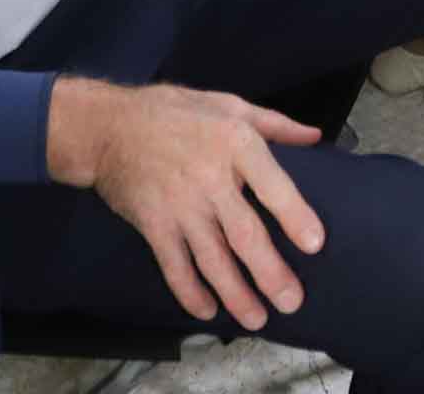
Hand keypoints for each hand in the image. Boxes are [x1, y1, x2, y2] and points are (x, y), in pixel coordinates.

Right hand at [47, 79, 325, 330]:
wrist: (108, 126)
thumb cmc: (175, 112)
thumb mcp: (228, 103)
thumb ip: (275, 124)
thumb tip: (314, 136)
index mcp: (236, 144)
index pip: (272, 186)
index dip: (295, 216)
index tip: (315, 245)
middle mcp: (210, 179)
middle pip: (245, 234)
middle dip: (270, 272)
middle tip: (291, 302)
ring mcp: (180, 206)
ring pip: (212, 258)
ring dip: (236, 293)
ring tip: (256, 319)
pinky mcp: (153, 224)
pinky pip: (174, 265)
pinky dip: (189, 291)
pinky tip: (207, 311)